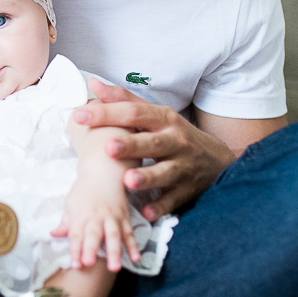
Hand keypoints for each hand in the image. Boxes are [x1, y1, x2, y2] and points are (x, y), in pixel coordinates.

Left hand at [52, 187, 140, 271]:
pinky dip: (133, 245)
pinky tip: (136, 258)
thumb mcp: (70, 203)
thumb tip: (53, 234)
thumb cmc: (84, 190)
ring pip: (114, 235)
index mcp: (80, 214)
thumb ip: (65, 222)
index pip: (75, 234)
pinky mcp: (124, 217)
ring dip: (114, 251)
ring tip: (115, 268)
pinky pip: (129, 233)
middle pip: (93, 234)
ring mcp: (112, 217)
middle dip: (91, 249)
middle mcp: (96, 216)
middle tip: (89, 264)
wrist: (103, 172)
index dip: (75, 250)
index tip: (75, 265)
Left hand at [73, 80, 235, 219]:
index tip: (80, 116)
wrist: (217, 160)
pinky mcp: (187, 189)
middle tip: (108, 147)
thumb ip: (124, 100)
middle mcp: (175, 140)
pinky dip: (161, 206)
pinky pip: (173, 199)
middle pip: (152, 142)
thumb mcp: (155, 114)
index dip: (108, 114)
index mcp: (163, 119)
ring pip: (165, 172)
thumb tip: (94, 84)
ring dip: (147, 177)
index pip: (134, 113)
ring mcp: (183, 166)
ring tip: (128, 181)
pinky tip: (147, 212)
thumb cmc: (174, 135)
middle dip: (130, 145)